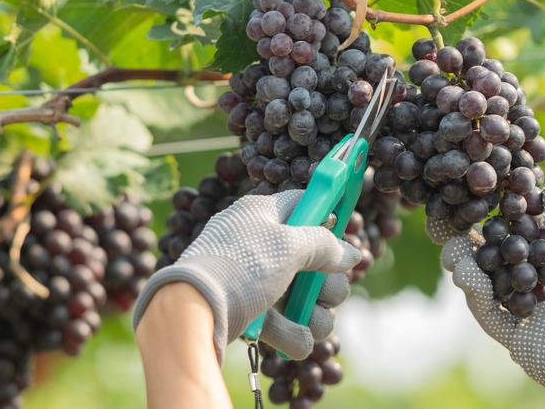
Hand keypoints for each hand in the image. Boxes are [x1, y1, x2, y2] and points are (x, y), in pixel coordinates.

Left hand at [133, 190, 360, 361]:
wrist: (193, 311)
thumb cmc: (240, 267)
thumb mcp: (288, 246)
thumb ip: (324, 245)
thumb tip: (352, 253)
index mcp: (261, 214)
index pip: (303, 203)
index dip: (327, 215)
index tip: (344, 229)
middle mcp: (258, 243)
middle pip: (312, 259)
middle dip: (327, 283)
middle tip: (325, 293)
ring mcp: (253, 279)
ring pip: (303, 296)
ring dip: (315, 313)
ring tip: (312, 323)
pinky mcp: (247, 311)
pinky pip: (282, 322)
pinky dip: (292, 333)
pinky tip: (296, 341)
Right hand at [439, 184, 544, 408]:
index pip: (529, 230)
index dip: (507, 213)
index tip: (484, 191)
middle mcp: (544, 282)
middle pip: (501, 254)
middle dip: (475, 237)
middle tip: (450, 220)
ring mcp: (529, 311)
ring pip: (488, 282)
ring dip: (468, 264)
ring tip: (453, 249)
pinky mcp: (518, 339)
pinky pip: (490, 315)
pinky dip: (476, 295)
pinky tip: (469, 277)